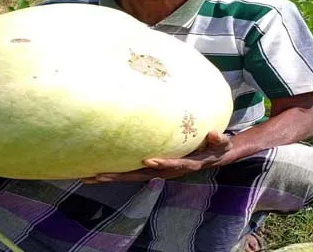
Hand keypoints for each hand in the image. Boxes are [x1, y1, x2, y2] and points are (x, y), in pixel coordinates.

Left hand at [82, 130, 232, 183]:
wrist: (215, 156)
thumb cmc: (218, 147)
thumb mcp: (223, 144)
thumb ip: (219, 140)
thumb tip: (213, 135)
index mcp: (184, 165)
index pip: (171, 165)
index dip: (161, 163)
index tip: (148, 160)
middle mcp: (168, 170)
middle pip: (142, 175)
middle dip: (121, 175)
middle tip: (99, 175)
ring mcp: (159, 170)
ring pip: (133, 175)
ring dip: (112, 176)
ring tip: (89, 176)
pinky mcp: (153, 167)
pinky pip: (133, 170)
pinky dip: (116, 171)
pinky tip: (98, 171)